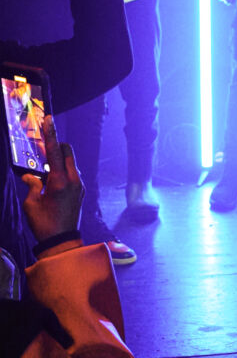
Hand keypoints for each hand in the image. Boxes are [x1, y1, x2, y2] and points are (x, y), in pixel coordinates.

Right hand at [22, 115, 83, 243]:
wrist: (62, 242)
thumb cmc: (44, 224)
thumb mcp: (31, 204)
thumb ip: (31, 185)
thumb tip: (29, 176)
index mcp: (60, 180)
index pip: (55, 151)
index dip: (50, 134)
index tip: (49, 119)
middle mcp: (73, 179)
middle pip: (67, 151)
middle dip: (56, 146)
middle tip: (44, 148)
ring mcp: (79, 185)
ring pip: (71, 162)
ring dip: (59, 160)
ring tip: (45, 171)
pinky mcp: (80, 191)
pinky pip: (72, 173)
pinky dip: (63, 171)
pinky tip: (51, 182)